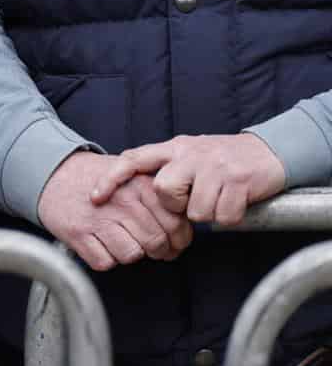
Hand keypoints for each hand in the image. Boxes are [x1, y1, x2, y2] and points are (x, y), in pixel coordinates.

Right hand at [38, 150, 192, 270]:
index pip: (177, 225)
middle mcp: (123, 202)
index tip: (173, 243)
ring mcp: (99, 219)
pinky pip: (104, 262)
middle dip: (156, 251)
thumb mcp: (133, 176)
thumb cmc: (97, 179)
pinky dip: (104, 258)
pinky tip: (100, 243)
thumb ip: (158, 199)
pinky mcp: (78, 234)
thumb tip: (183, 230)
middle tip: (149, 247)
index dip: (179, 240)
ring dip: (128, 253)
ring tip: (120, 240)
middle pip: (156, 243)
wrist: (53, 173)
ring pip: (132, 255)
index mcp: (141, 187)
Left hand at [91, 133, 285, 226]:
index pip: (133, 159)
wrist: (269, 152)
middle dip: (176, 206)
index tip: (95, 197)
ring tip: (218, 198)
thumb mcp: (189, 156)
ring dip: (208, 213)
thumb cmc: (223, 160)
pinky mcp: (238, 181)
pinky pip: (223, 216)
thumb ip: (166, 169)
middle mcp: (190, 154)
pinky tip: (235, 203)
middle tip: (193, 201)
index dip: (111, 178)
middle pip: (163, 190)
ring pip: (195, 210)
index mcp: (174, 148)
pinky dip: (230, 217)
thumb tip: (140, 197)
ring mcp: (214, 167)